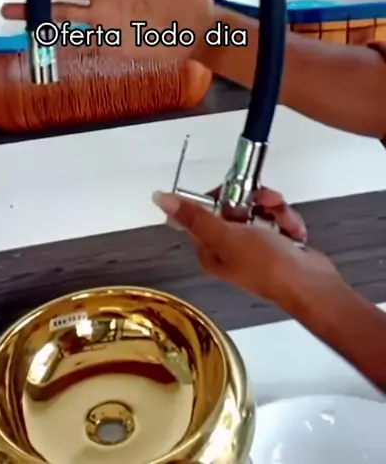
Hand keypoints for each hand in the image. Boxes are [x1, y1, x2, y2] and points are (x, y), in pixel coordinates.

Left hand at [153, 190, 338, 309]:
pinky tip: (294, 233)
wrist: (311, 285)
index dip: (222, 195)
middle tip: (268, 201)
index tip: (238, 188)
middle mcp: (229, 248)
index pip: (205, 210)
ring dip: (275, 211)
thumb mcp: (226, 236)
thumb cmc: (268, 266)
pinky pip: (277, 219)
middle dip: (256, 200)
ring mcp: (254, 246)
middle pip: (235, 206)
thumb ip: (195, 215)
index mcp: (210, 249)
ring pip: (259, 209)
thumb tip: (160, 198)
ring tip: (285, 222)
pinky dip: (288, 222)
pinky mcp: (277, 244)